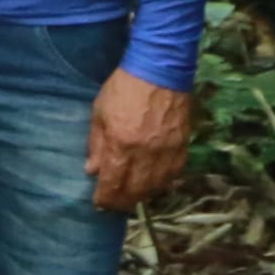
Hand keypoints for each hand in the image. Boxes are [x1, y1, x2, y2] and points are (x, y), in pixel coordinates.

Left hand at [87, 68, 195, 214]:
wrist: (159, 69)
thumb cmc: (123, 88)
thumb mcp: (100, 113)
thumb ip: (96, 144)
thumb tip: (92, 171)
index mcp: (122, 144)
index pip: (113, 184)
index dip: (105, 199)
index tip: (99, 204)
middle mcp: (145, 153)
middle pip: (135, 190)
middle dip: (123, 202)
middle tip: (114, 204)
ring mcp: (167, 150)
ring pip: (156, 186)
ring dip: (143, 195)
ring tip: (132, 196)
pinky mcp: (182, 145)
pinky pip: (173, 173)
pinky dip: (162, 183)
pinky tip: (154, 183)